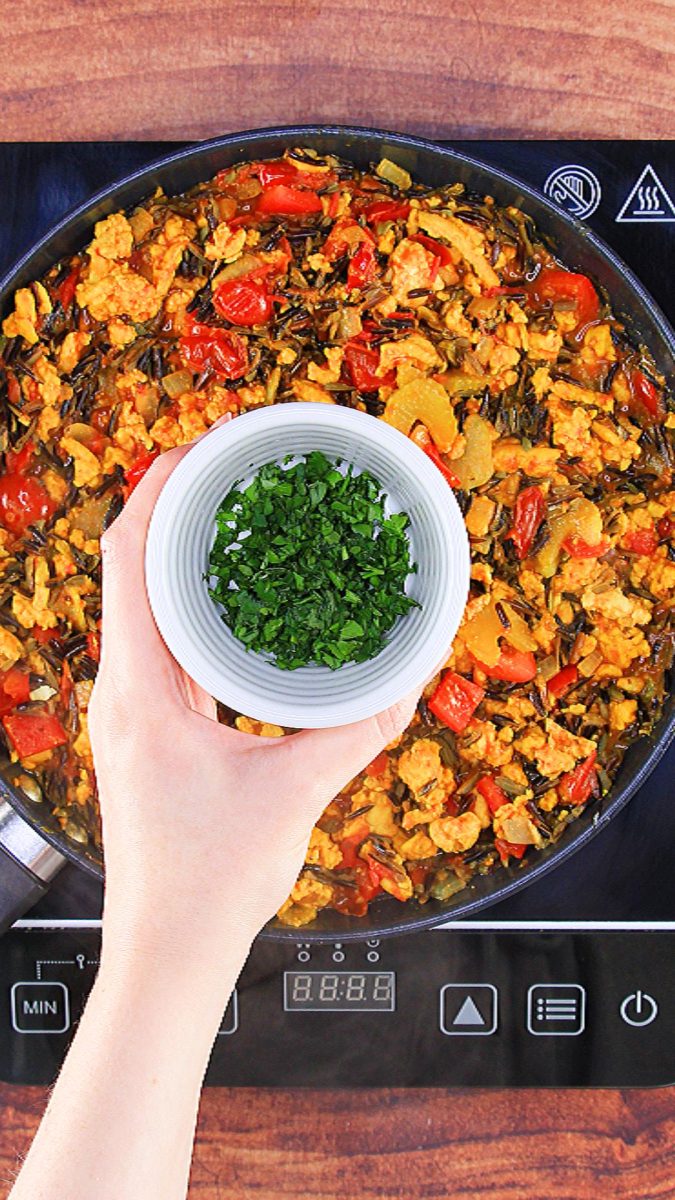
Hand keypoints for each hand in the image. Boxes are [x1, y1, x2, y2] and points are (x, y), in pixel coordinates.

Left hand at [89, 430, 419, 969]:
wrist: (168, 952)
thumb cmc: (207, 884)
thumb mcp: (294, 796)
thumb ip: (354, 733)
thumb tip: (407, 682)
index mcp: (140, 691)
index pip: (126, 560)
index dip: (155, 492)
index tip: (197, 451)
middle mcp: (124, 692)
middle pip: (131, 572)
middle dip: (175, 512)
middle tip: (231, 477)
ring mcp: (133, 714)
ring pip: (144, 610)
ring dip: (183, 563)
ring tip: (238, 528)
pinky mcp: (151, 735)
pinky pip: (164, 650)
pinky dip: (196, 615)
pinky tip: (239, 613)